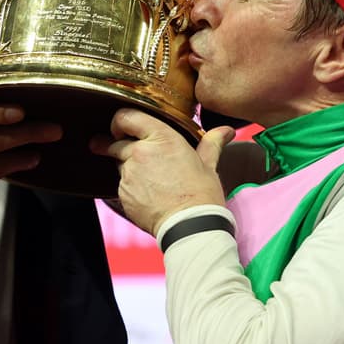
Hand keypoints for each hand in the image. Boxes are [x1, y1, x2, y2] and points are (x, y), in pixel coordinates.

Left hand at [95, 109, 232, 235]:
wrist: (190, 226)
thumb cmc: (201, 195)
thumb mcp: (209, 165)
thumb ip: (212, 142)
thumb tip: (226, 131)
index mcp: (162, 138)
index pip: (127, 117)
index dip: (120, 121)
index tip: (119, 128)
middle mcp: (141, 152)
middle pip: (117, 143)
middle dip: (117, 146)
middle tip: (122, 152)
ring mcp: (129, 174)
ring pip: (120, 165)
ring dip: (129, 169)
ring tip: (151, 181)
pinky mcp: (124, 194)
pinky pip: (122, 186)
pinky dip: (131, 188)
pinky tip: (149, 195)